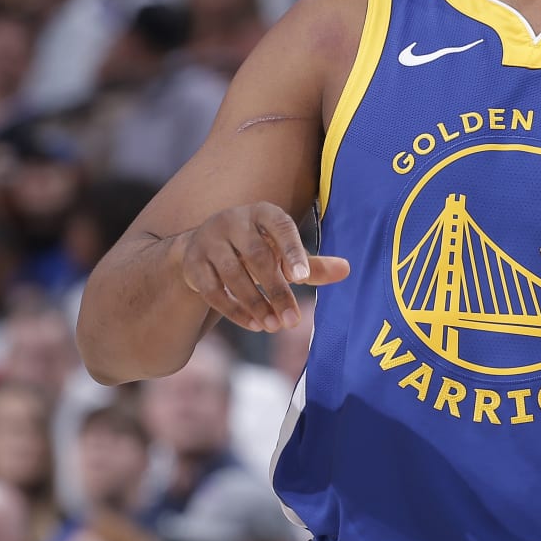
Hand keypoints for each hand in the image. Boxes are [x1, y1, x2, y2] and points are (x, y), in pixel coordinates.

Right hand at [177, 203, 349, 333]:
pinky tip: (253, 324)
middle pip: (256, 256)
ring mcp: (209, 240)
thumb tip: (347, 269)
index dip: (292, 250)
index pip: (280, 226)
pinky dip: (233, 310)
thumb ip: (312, 264)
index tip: (303, 278)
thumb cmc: (257, 248)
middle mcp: (233, 221)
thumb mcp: (283, 252)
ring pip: (232, 275)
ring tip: (274, 327)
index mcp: (262, 213)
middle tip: (292, 321)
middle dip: (276, 291)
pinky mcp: (193, 263)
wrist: (204, 246)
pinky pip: (213, 290)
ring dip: (255, 304)